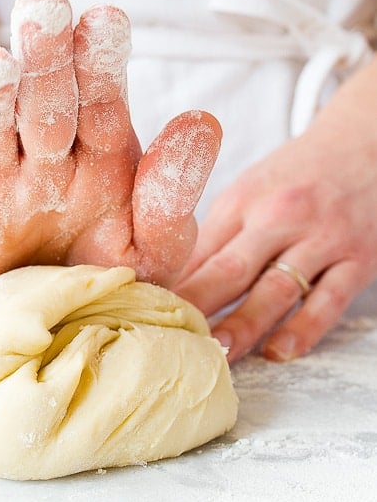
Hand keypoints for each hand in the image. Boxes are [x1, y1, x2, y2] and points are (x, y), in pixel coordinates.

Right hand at [0, 0, 220, 301]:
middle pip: (44, 98)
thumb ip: (172, 192)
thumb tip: (204, 119)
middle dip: (45, 56)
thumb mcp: (155, 245)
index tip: (106, 19)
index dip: (102, 58)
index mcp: (100, 150)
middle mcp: (45, 154)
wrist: (43, 331)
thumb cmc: (105, 274)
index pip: (102, 97)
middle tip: (44, 5)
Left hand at [174, 57, 376, 361]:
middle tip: (172, 340)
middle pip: (231, 269)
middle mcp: (280, 216)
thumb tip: (176, 281)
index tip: (146, 312)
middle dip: (199, 307)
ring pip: (276, 289)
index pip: (200, 249)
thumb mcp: (252, 190)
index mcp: (244, 199)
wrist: (364, 146)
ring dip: (244, 325)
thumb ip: (220, 233)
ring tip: (217, 354)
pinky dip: (303, 329)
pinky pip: (328, 301)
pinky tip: (278, 351)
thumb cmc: (297, 176)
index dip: (172, 284)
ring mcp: (320, 239)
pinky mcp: (357, 259)